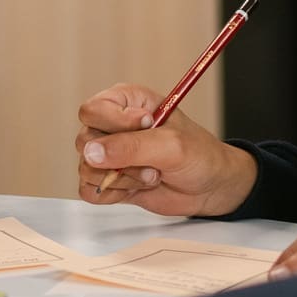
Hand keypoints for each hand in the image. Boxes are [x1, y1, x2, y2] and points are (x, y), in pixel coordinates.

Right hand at [75, 83, 255, 217]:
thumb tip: (91, 152)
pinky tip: (137, 188)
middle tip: (151, 160)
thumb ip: (131, 146)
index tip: (144, 127)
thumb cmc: (199, 155)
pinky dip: (113, 193)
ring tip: (151, 175)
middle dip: (119, 158)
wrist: (211, 187)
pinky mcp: (108, 179)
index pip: (92, 110)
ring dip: (123, 178)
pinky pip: (89, 190)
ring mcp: (109, 154)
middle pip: (85, 140)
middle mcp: (112, 126)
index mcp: (126, 102)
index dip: (112, 123)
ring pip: (87, 167)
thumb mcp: (171, 145)